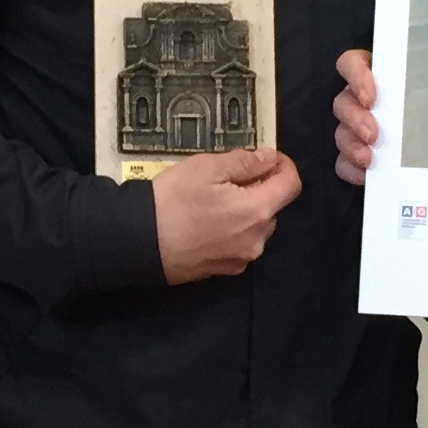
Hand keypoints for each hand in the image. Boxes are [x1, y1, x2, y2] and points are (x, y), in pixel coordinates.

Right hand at [153, 146, 301, 281]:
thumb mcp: (207, 167)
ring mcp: (240, 259)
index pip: (291, 185)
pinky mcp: (223, 270)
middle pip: (272, 206)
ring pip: (254, 226)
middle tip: (226, 176)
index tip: (267, 156)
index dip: (283, 165)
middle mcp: (256, 240)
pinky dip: (230, 229)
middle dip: (258, 188)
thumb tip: (269, 159)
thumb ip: (245, 161)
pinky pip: (238, 243)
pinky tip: (204, 222)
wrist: (136, 243)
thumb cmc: (170, 201)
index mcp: (257, 212)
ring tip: (211, 200)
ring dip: (243, 210)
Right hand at [332, 50, 381, 185]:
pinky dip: (351, 168)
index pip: (352, 64)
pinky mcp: (357, 155)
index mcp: (380, 76)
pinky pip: (343, 161)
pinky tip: (365, 175)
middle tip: (372, 134)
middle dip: (355, 118)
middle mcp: (363, 99)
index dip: (355, 76)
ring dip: (351, 145)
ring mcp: (357, 128)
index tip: (370, 97)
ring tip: (368, 158)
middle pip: (344, 101)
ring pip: (341, 132)